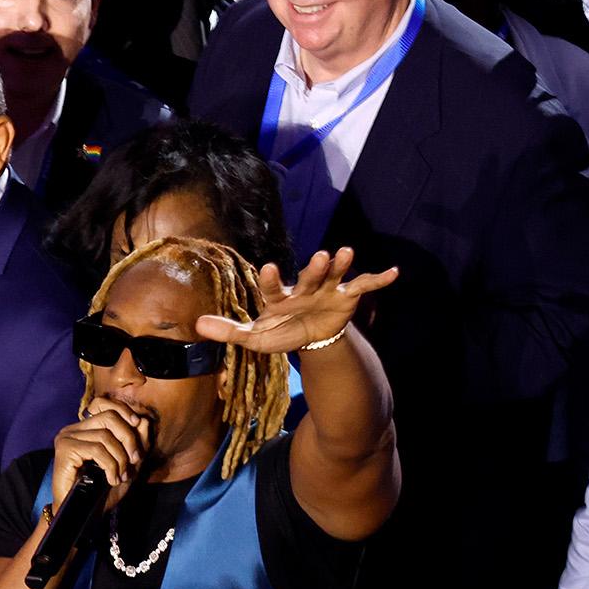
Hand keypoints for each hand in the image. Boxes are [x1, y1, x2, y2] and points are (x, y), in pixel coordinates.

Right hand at [50, 397, 150, 514]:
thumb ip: (136, 444)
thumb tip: (144, 420)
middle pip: (109, 417)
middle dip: (128, 438)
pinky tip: (111, 480)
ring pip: (105, 435)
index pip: (104, 404)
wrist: (81, 515)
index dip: (124, 410)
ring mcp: (66, 438)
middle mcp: (72, 429)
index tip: (138, 425)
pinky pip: (97, 450)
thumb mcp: (127, 466)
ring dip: (120, 458)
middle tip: (134, 460)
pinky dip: (110, 466)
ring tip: (120, 476)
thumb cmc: (101, 492)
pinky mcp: (64, 449)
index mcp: (84, 429)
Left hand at [195, 247, 397, 353]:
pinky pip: (364, 285)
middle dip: (315, 268)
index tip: (268, 268)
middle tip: (320, 256)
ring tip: (346, 251)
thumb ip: (229, 331)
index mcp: (280, 296)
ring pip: (335, 275)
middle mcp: (304, 287)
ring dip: (340, 265)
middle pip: (309, 276)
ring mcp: (327, 289)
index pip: (274, 287)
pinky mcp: (347, 296)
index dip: (272, 279)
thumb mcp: (256, 337)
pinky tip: (393, 272)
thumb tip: (196, 325)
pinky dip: (378, 279)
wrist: (311, 336)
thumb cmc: (281, 331)